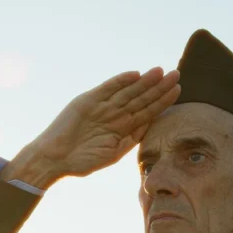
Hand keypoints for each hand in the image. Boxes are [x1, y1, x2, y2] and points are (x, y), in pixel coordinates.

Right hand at [1, 68, 180, 189]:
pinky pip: (107, 88)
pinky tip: (135, 75)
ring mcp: (101, 106)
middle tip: (176, 74)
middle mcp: (114, 113)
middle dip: (158, 87)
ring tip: (160, 71)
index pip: (147, 110)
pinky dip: (120, 81)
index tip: (178, 90)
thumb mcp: (113, 152)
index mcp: (122, 127)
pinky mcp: (88, 100)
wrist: (54, 159)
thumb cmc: (82, 161)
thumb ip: (132, 138)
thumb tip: (150, 123)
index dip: (162, 100)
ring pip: (127, 91)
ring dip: (143, 82)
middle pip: (140, 97)